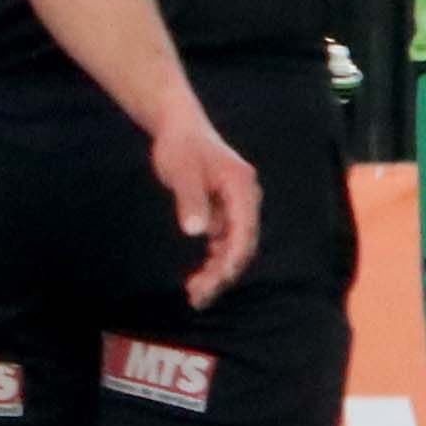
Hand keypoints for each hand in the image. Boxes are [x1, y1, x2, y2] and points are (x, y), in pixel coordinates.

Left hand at [154, 109, 262, 306]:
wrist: (179, 127)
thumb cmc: (180, 146)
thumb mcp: (181, 171)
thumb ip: (190, 199)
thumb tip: (198, 232)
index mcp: (241, 187)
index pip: (244, 229)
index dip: (233, 257)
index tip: (219, 279)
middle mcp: (245, 199)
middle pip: (241, 244)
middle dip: (222, 273)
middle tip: (198, 297)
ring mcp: (237, 207)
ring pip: (233, 247)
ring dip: (217, 272)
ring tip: (195, 296)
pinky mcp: (225, 213)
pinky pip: (224, 243)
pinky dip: (213, 261)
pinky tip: (197, 280)